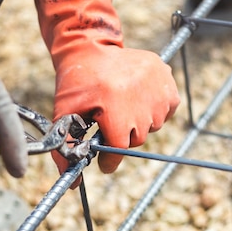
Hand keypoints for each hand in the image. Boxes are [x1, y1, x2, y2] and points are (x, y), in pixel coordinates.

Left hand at [23, 0, 178, 179]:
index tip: (104, 161)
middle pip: (136, 138)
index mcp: (115, 107)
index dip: (110, 158)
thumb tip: (72, 184)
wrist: (91, 46)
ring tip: (121, 102)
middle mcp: (141, 98)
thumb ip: (65, 149)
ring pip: (152, 125)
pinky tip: (137, 96)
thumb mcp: (64, 113)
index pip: (120, 148)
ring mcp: (158, 88)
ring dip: (138, 121)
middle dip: (121, 135)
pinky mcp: (167, 79)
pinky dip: (154, 108)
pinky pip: (166, 110)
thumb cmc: (76, 82)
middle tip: (107, 118)